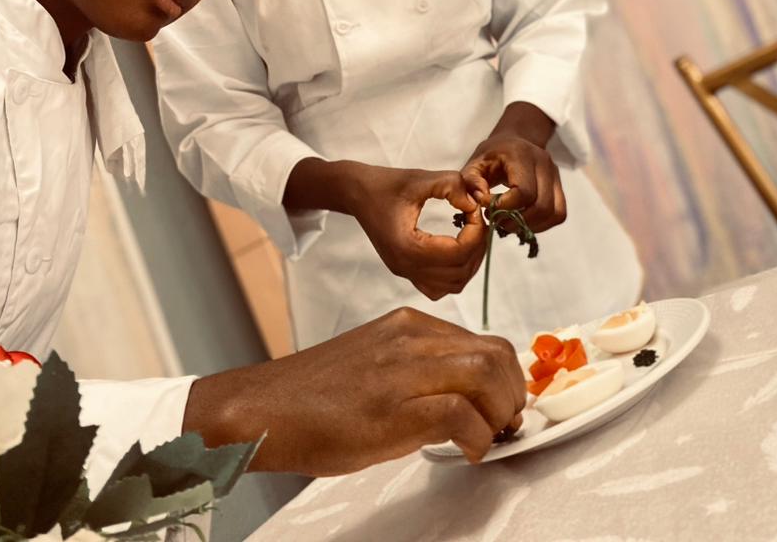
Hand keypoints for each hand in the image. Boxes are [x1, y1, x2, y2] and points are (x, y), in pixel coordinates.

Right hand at [185, 308, 526, 473]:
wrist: (264, 407)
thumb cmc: (313, 396)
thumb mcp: (375, 363)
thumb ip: (417, 368)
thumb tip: (464, 398)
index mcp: (408, 325)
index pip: (483, 340)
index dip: (505, 379)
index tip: (503, 407)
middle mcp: (410, 337)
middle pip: (496, 352)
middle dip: (513, 394)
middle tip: (505, 426)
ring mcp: (402, 369)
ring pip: (486, 372)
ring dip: (500, 413)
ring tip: (488, 438)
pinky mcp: (393, 406)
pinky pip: (459, 412)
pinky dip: (476, 436)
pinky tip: (465, 451)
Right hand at [349, 166, 487, 299]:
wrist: (357, 191)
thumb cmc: (386, 183)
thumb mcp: (421, 178)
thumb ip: (453, 186)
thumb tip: (476, 203)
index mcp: (407, 246)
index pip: (458, 252)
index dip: (476, 232)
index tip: (477, 210)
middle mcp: (405, 266)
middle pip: (459, 273)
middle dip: (477, 247)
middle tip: (478, 221)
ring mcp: (404, 272)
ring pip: (452, 286)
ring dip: (469, 262)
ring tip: (471, 234)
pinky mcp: (405, 270)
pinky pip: (438, 287)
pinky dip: (454, 273)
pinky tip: (456, 247)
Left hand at [462, 135, 565, 233]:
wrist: (514, 142)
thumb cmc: (492, 155)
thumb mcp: (474, 163)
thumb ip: (470, 181)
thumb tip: (481, 200)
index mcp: (521, 155)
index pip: (523, 191)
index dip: (505, 207)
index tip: (487, 208)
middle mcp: (544, 164)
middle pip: (541, 205)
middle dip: (517, 221)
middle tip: (498, 221)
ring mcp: (555, 175)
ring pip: (553, 212)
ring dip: (530, 225)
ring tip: (509, 222)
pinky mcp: (559, 186)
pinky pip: (558, 214)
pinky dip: (541, 224)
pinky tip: (523, 221)